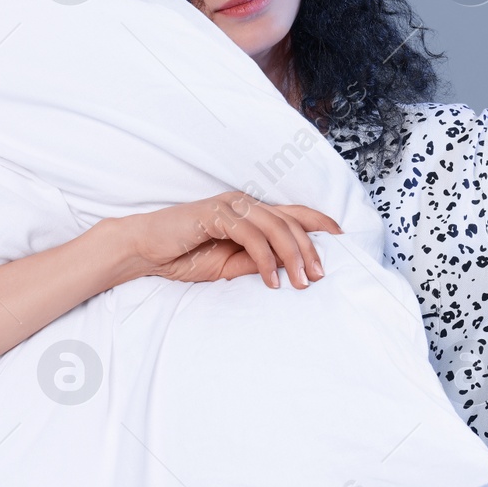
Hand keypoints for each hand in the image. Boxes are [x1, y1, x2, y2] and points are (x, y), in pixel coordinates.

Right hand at [111, 191, 341, 289]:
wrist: (145, 250)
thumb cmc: (183, 256)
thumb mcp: (228, 267)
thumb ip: (256, 263)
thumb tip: (288, 270)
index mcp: (249, 213)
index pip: (293, 213)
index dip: (320, 222)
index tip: (342, 239)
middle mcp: (244, 204)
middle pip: (290, 221)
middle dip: (310, 249)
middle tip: (320, 276)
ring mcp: (230, 206)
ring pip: (276, 226)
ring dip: (293, 256)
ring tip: (302, 282)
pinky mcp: (216, 215)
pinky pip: (251, 236)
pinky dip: (266, 259)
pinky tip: (272, 280)